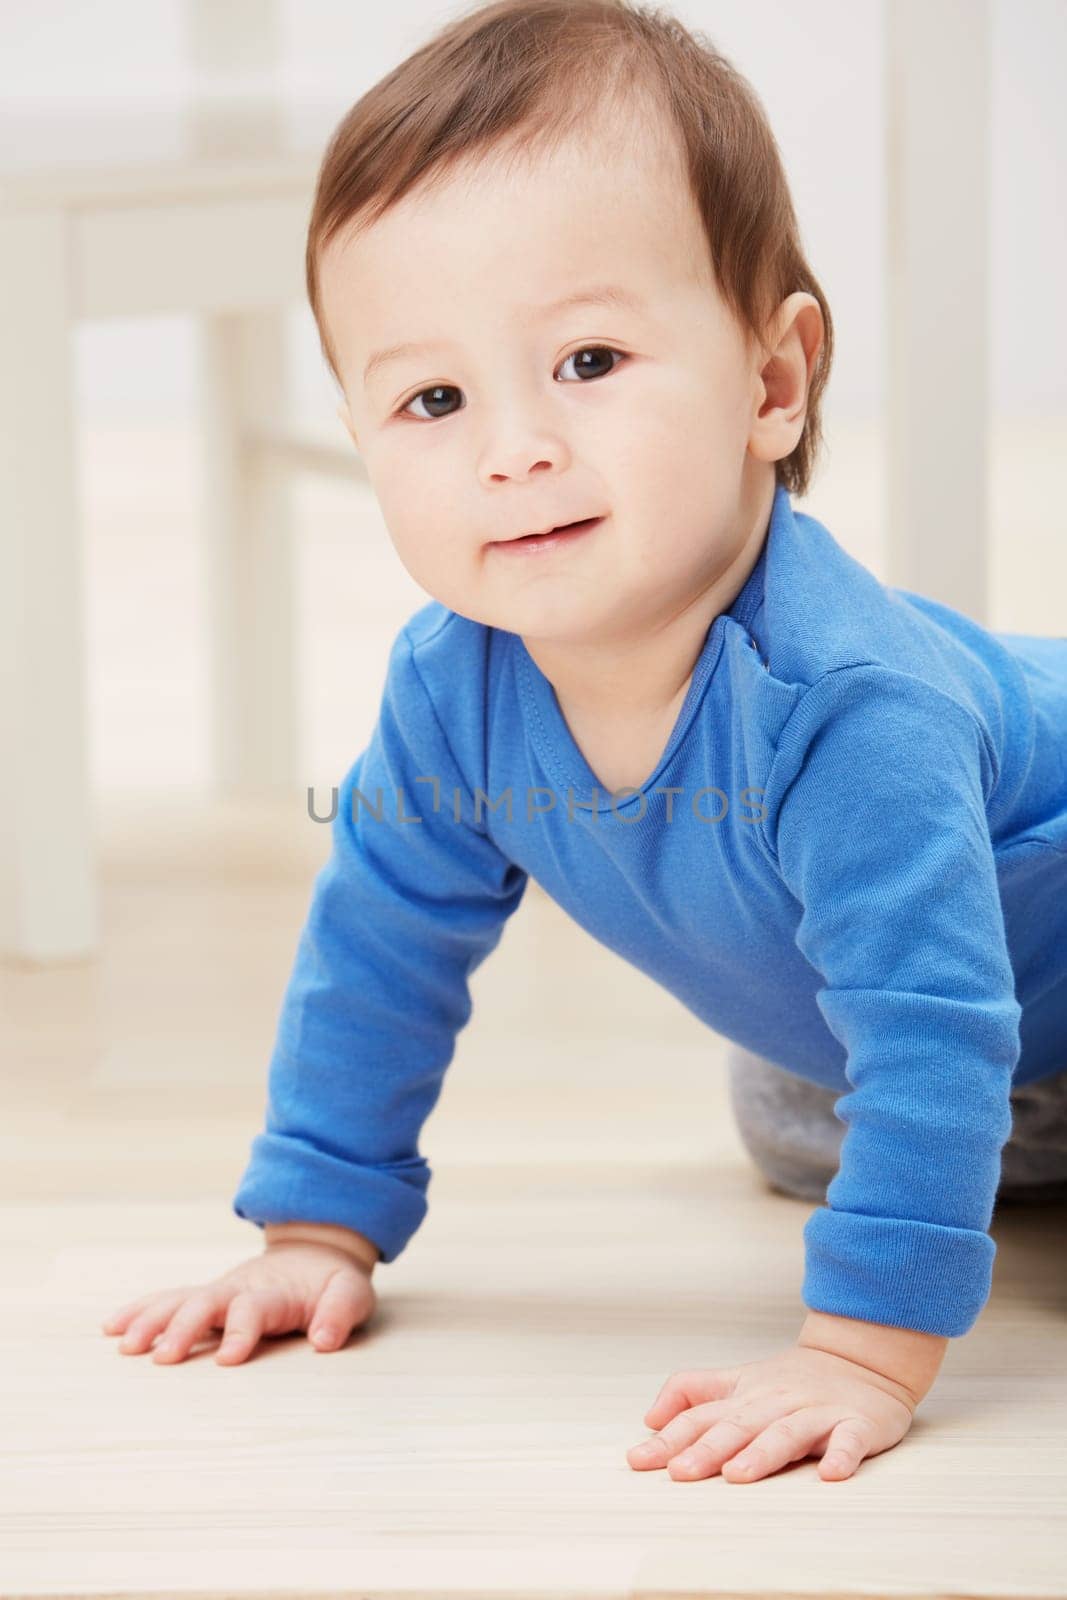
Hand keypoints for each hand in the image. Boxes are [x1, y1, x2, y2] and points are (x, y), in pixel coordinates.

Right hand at [100, 1239, 376, 1364]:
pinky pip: (168, 1300)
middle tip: (163, 1358)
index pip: (253, 1310)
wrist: (313, 1254)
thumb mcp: (351, 1294)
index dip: (241, 1332)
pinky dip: (139, 1310)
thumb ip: (340, 1313)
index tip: (227, 1360)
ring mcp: (219, 1292)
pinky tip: (112, 1327)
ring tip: (125, 1345)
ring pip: (179, 1300)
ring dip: (151, 1320)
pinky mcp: (206, 1297)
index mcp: (274, 1293)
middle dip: (183, 1328)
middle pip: (205, 1304)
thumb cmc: (331, 1283)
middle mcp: (239, 1290)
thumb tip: (325, 1341)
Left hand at [626, 1343, 916, 1483]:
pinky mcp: (857, 1424)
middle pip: (738, 1426)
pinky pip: (850, 1441)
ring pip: (786, 1433)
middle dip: (707, 1450)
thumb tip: (650, 1418)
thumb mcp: (738, 1381)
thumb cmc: (794, 1380)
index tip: (638, 1460)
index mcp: (745, 1395)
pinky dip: (842, 1456)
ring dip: (762, 1453)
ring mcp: (816, 1413)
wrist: (862, 1359)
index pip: (701, 1416)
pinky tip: (832, 1474)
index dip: (670, 1438)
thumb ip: (693, 1393)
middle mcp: (776, 1403)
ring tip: (738, 1475)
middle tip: (680, 1473)